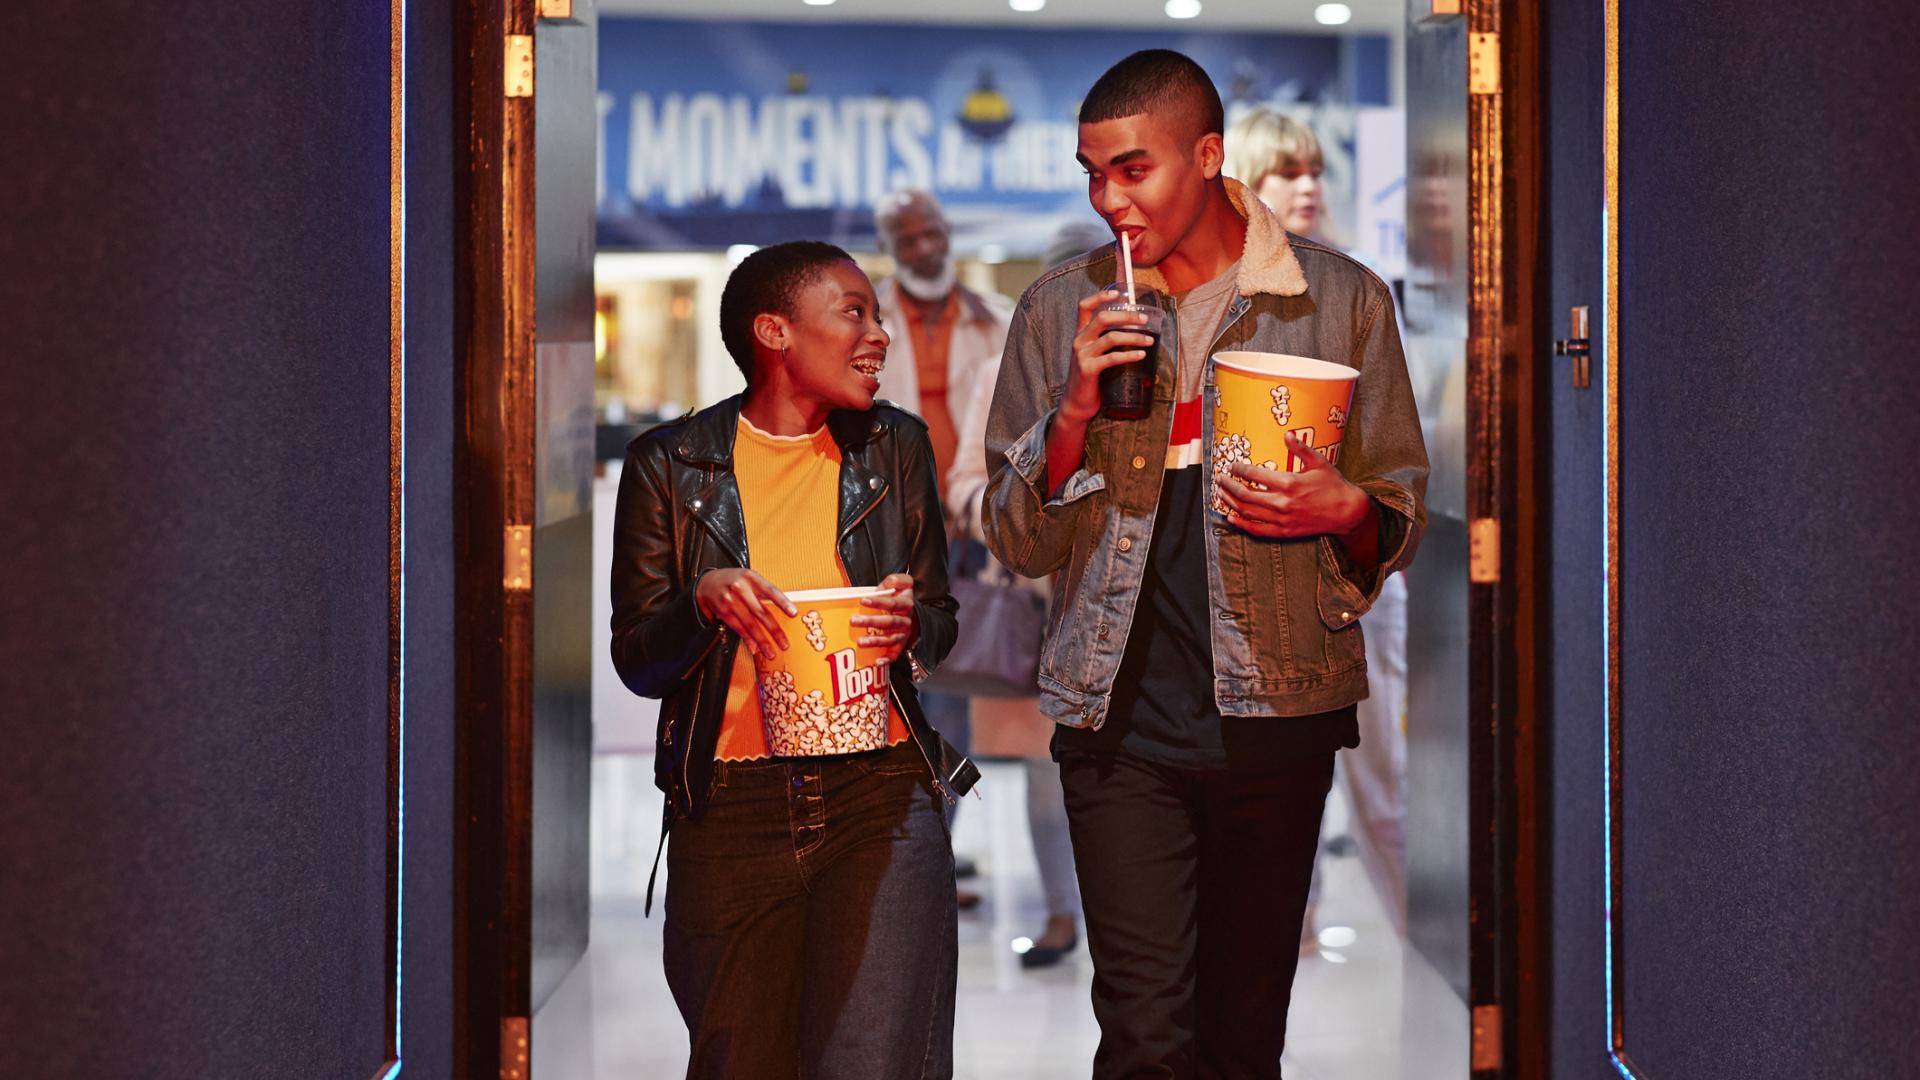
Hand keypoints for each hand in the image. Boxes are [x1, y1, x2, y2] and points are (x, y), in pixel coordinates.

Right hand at [694, 568, 794, 661]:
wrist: (707, 582)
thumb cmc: (735, 581)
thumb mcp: (750, 578)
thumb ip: (764, 591)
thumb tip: (784, 610)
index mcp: (751, 577)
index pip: (770, 590)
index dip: (783, 602)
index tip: (793, 613)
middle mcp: (740, 588)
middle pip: (760, 612)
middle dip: (774, 630)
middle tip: (784, 644)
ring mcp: (730, 600)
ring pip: (749, 624)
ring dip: (761, 641)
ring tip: (770, 652)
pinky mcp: (722, 612)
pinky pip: (738, 628)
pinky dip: (747, 639)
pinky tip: (755, 648)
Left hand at [852, 572, 918, 662]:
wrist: (915, 615)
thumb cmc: (901, 598)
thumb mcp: (903, 584)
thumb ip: (895, 581)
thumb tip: (880, 588)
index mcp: (905, 604)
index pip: (892, 603)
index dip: (878, 602)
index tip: (863, 601)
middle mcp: (905, 620)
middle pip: (889, 622)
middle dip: (871, 622)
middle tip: (854, 621)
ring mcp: (903, 634)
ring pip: (890, 639)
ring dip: (875, 641)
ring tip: (860, 642)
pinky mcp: (900, 646)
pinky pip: (895, 654)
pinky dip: (886, 659)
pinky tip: (877, 661)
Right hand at [1059, 287, 1153, 426]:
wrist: (1076, 404)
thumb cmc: (1090, 378)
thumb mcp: (1094, 355)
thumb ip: (1106, 342)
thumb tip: (1135, 332)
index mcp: (1080, 334)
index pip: (1084, 306)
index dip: (1100, 296)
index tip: (1119, 294)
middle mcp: (1079, 341)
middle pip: (1102, 317)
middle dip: (1127, 316)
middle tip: (1145, 319)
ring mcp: (1082, 355)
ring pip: (1111, 337)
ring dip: (1134, 337)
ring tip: (1150, 340)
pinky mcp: (1088, 370)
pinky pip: (1112, 358)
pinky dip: (1129, 355)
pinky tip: (1141, 355)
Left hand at [1214, 432, 1370, 538]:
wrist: (1346, 512)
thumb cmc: (1333, 485)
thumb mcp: (1319, 462)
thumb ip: (1301, 448)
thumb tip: (1287, 434)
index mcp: (1288, 483)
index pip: (1254, 474)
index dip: (1238, 469)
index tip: (1231, 465)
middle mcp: (1282, 502)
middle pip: (1245, 494)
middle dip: (1228, 485)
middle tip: (1219, 478)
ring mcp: (1281, 519)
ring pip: (1247, 512)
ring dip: (1230, 502)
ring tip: (1220, 494)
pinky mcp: (1284, 531)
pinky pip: (1257, 530)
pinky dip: (1241, 524)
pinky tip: (1231, 517)